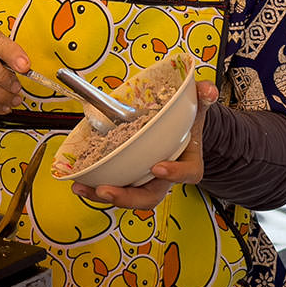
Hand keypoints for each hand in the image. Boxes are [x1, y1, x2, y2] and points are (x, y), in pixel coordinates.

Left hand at [72, 80, 217, 209]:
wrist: (179, 133)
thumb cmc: (187, 124)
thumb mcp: (197, 108)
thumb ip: (202, 98)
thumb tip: (206, 89)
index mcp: (188, 162)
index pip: (188, 174)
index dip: (175, 174)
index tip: (158, 167)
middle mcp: (165, 178)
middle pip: (150, 196)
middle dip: (127, 197)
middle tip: (107, 190)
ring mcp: (145, 180)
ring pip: (128, 197)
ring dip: (103, 195)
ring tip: (83, 187)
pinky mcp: (129, 178)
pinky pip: (114, 187)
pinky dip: (95, 188)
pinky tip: (79, 183)